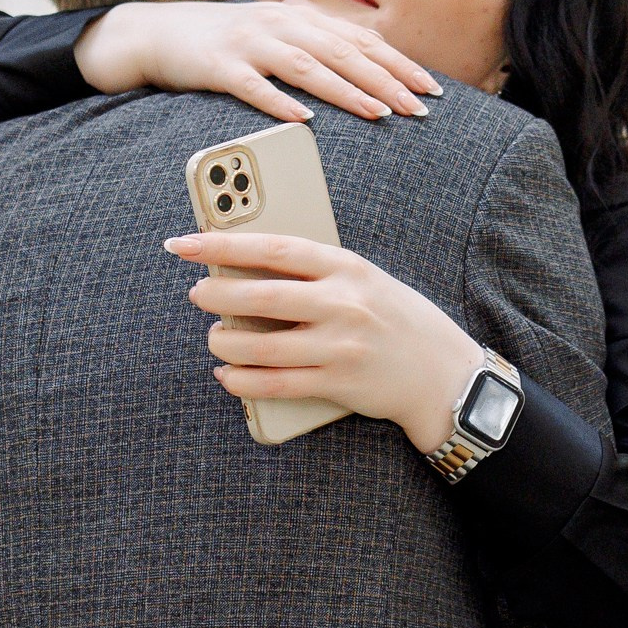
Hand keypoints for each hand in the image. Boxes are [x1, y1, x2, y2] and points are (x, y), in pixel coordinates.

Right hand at [74, 0, 440, 123]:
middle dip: (385, 80)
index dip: (398, 63)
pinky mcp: (217, 64)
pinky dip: (279, 101)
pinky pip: (252, 85)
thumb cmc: (221, 41)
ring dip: (345, 90)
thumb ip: (313, 46)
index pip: (359, 40)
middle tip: (419, 108)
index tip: (430, 88)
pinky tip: (303, 119)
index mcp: (298, 18)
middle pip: (343, 52)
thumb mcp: (272, 35)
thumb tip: (361, 65)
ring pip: (306, 66)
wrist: (154, 32)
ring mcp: (248, 42)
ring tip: (378, 112)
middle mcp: (279, 24)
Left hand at [164, 230, 483, 453]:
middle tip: (197, 293)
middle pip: (261, 298)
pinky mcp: (336, 384)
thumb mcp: (363, 278)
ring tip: (215, 338)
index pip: (273, 248)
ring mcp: (339, 347)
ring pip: (260, 347)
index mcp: (346, 267)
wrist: (442, 371)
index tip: (185, 243)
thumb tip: (245, 264)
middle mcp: (342, 304)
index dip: (222, 244)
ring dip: (224, 343)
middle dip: (217, 295)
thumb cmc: (393, 317)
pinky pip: (274, 384)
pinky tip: (227, 375)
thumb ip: (314, 271)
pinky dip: (241, 381)